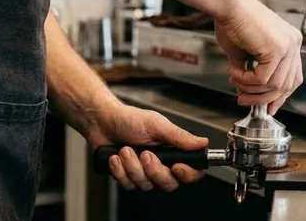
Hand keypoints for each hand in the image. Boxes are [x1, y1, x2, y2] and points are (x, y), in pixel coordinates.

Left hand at [87, 105, 207, 191]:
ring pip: (146, 186)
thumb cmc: (130, 120)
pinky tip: (116, 157)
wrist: (103, 122)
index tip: (177, 166)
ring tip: (125, 149)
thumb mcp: (157, 124)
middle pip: (169, 184)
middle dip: (154, 170)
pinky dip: (120, 170)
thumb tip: (202, 142)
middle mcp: (161, 165)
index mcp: (172, 151)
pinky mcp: (128, 178)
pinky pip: (128, 186)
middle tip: (145, 153)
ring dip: (133, 167)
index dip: (187, 174)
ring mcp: (144, 174)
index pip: (191, 171)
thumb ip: (179, 136)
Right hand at [214, 0, 302, 113]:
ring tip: (235, 79)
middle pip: (287, 85)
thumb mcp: (247, 54)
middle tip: (244, 99)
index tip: (268, 106)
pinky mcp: (277, 49)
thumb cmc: (233, 21)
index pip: (293, 77)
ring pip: (275, 85)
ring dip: (251, 88)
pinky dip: (247, 80)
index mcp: (290, 42)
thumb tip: (250, 92)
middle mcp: (293, 43)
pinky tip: (236, 71)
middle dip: (264, 98)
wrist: (227, 6)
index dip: (280, 96)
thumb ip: (254, 72)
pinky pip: (264, 79)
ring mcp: (288, 45)